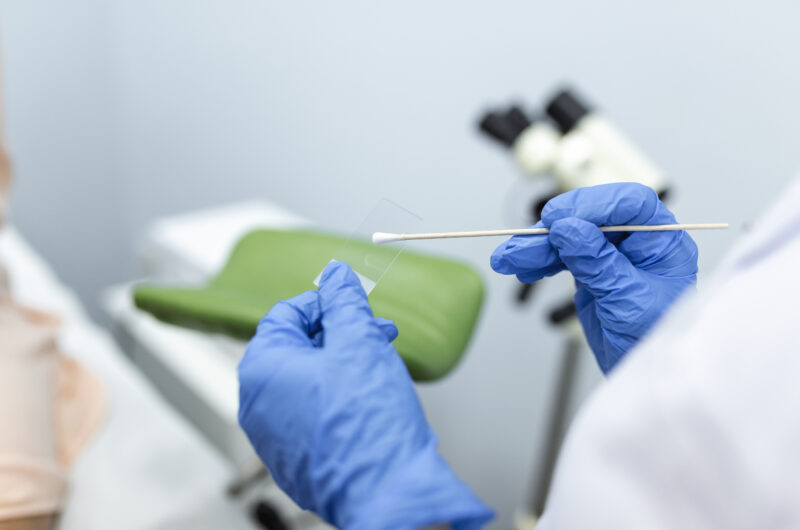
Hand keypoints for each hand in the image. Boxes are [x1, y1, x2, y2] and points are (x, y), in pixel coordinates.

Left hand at [238, 261, 491, 528]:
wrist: (388, 493)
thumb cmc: (368, 422)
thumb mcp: (359, 341)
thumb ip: (344, 301)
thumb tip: (335, 274)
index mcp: (262, 369)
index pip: (285, 315)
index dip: (325, 303)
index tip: (353, 305)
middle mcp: (257, 405)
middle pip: (297, 348)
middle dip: (340, 334)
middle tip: (377, 333)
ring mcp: (273, 438)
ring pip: (306, 382)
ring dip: (342, 365)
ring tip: (380, 364)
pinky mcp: (295, 461)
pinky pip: (312, 415)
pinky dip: (337, 399)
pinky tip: (369, 399)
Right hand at [491, 183, 697, 372]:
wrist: (641, 368)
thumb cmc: (652, 337)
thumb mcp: (627, 299)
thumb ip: (597, 262)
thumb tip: (567, 229)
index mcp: (661, 241)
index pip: (630, 203)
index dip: (594, 205)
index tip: (560, 219)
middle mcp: (636, 241)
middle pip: (591, 218)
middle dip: (553, 230)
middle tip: (523, 242)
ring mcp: (611, 254)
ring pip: (569, 237)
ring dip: (536, 246)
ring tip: (507, 259)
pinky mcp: (590, 269)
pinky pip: (561, 256)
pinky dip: (539, 261)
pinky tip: (521, 267)